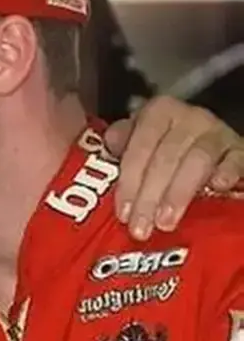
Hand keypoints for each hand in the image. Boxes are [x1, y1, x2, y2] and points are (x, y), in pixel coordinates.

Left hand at [105, 96, 242, 240]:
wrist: (212, 147)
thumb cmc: (167, 148)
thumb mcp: (141, 141)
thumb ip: (123, 144)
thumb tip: (109, 145)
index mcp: (158, 113)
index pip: (139, 147)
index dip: (129, 182)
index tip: (122, 214)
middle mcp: (188, 117)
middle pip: (165, 157)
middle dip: (149, 196)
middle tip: (141, 228)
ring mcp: (217, 132)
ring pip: (197, 160)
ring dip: (178, 193)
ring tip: (166, 222)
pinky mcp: (241, 149)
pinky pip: (236, 160)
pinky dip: (226, 173)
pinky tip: (217, 189)